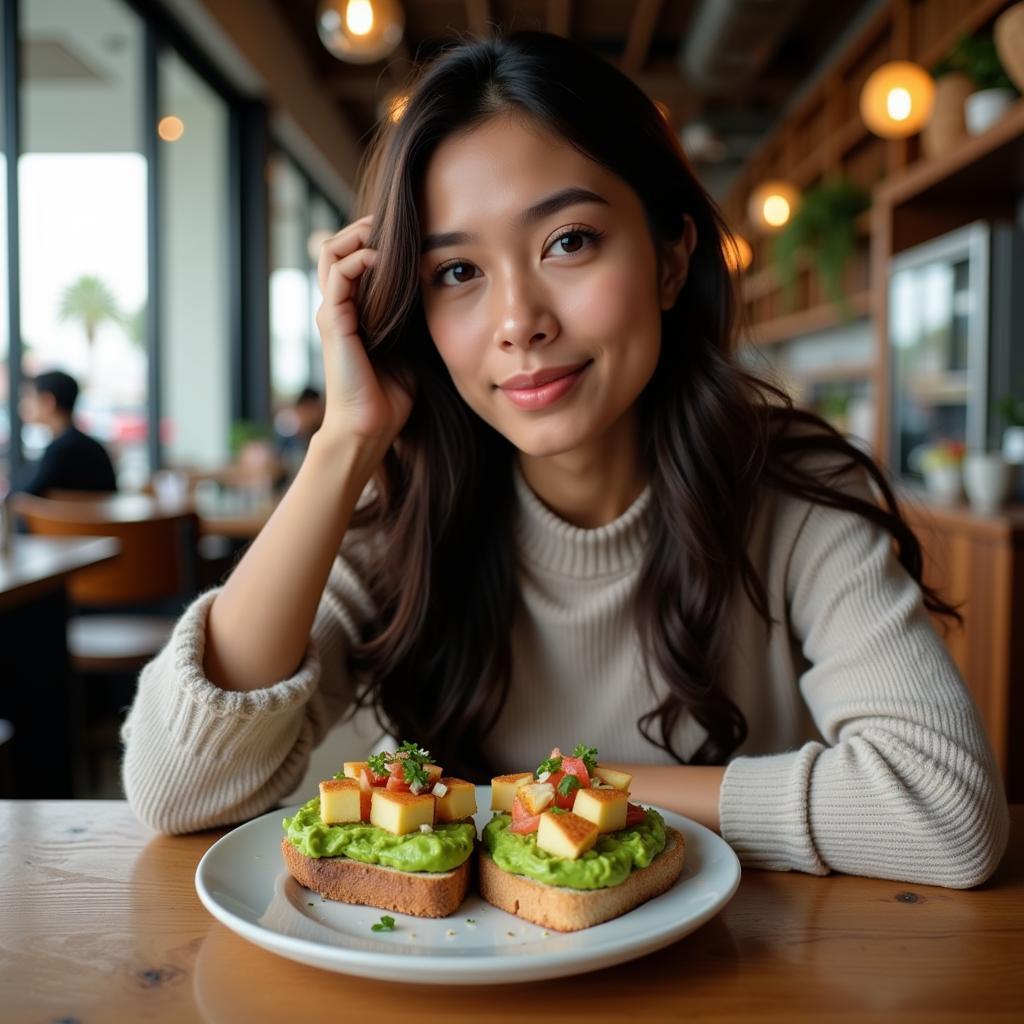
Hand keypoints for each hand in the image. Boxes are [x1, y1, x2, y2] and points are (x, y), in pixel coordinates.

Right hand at [314, 214, 414, 457]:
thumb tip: (441, 295)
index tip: (406, 231)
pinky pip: (339, 277)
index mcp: (353, 313)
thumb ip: (413, 321)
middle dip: (361, 228)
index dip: (372, 240)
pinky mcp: (334, 323)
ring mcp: (332, 314)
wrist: (370, 428)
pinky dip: (358, 259)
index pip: (352, 260)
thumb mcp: (409, 347)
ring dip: (357, 235)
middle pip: (335, 248)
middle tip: (392, 221)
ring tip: (383, 230)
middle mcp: (337, 308)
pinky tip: (380, 257)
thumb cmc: (391, 395)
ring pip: (331, 253)